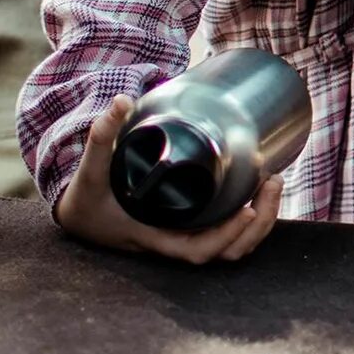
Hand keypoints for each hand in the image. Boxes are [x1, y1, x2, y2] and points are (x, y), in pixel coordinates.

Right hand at [51, 94, 284, 263]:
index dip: (225, 236)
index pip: (196, 251)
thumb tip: (122, 101)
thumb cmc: (86, 199)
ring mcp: (185, 236)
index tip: (247, 209)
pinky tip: (260, 188)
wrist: (79, 216)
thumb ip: (102, 136)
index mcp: (153, 236)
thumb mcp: (91, 170)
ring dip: (261, 222)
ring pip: (232, 247)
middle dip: (258, 224)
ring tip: (274, 182)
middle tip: (273, 181)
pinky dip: (250, 218)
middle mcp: (174, 242)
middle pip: (225, 253)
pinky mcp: (190, 226)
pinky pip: (227, 233)